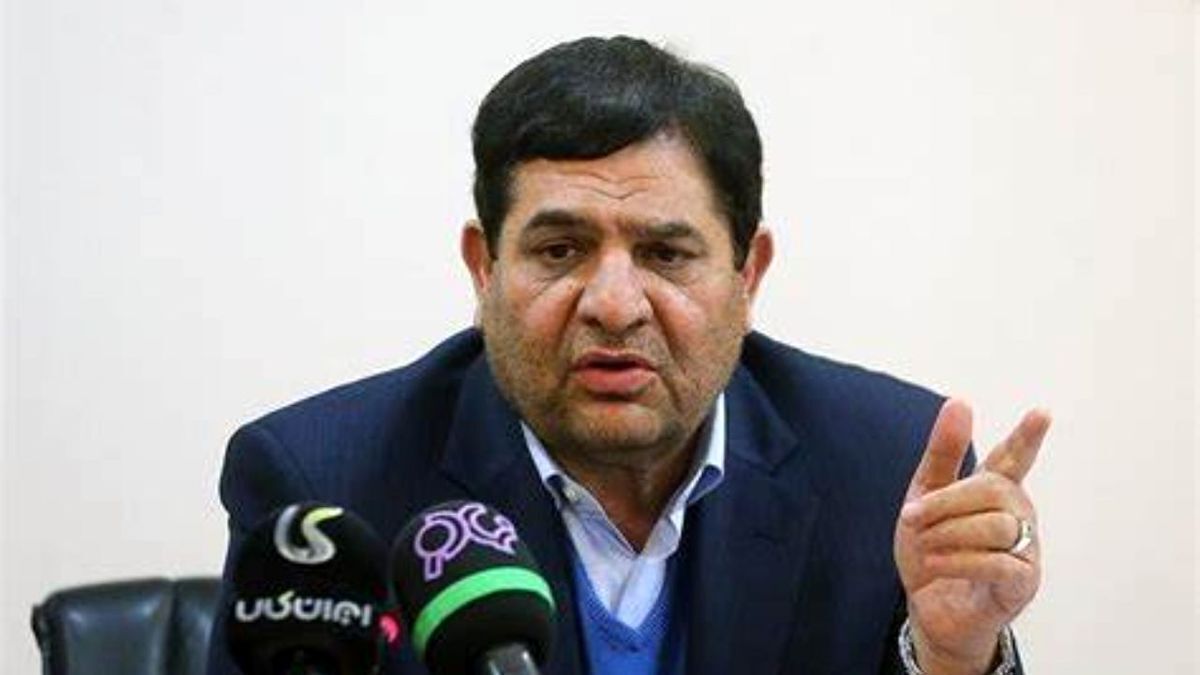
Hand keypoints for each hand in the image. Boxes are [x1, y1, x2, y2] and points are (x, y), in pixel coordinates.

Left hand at [893, 399, 1050, 674]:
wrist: (927, 608)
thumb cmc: (931, 550)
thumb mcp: (924, 497)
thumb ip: (942, 454)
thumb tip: (960, 402)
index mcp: (994, 491)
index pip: (1013, 459)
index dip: (1026, 437)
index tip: (1042, 413)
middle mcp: (1017, 515)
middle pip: (991, 490)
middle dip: (945, 501)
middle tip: (911, 516)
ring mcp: (1025, 549)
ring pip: (995, 526)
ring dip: (948, 534)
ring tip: (925, 547)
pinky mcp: (1022, 583)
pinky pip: (998, 563)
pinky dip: (959, 561)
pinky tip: (936, 564)